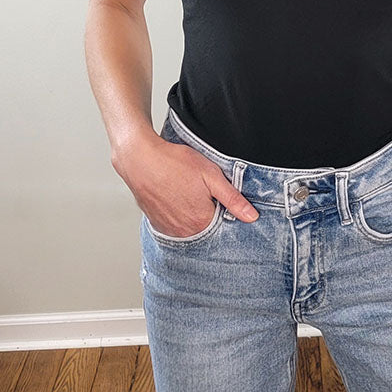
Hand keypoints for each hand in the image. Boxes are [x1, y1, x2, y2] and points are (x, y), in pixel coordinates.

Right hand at [112, 131, 258, 236]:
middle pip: (206, 226)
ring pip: (189, 226)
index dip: (224, 208)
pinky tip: (177, 196)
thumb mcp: (211, 175)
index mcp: (201, 221)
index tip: (219, 195)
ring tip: (188, 191)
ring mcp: (168, 229)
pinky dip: (178, 214)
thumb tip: (252, 217)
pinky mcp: (156, 223)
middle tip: (201, 190)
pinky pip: (174, 224)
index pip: (223, 224)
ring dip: (193, 213)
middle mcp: (184, 232)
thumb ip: (232, 198)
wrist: (140, 159)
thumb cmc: (175, 163)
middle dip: (209, 211)